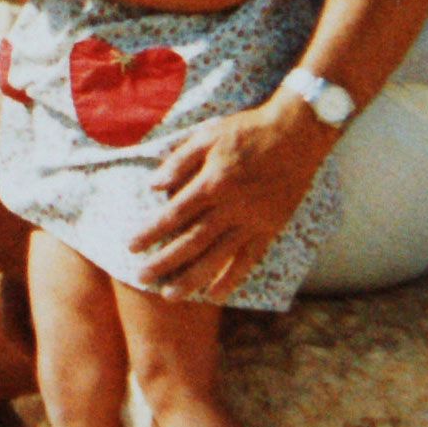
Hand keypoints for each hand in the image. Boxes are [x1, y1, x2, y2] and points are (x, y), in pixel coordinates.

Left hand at [130, 94, 339, 297]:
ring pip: (217, 257)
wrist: (296, 134)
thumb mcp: (209, 134)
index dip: (150, 233)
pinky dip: (231, 279)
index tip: (131, 246)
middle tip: (141, 277)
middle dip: (164, 262)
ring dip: (192, 278)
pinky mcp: (269, 228)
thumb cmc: (248, 131)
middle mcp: (230, 207)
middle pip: (191, 241)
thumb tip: (153, 185)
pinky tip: (214, 294)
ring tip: (170, 295)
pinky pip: (248, 260)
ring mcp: (252, 221)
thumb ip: (180, 160)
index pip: (173, 215)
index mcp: (212, 183)